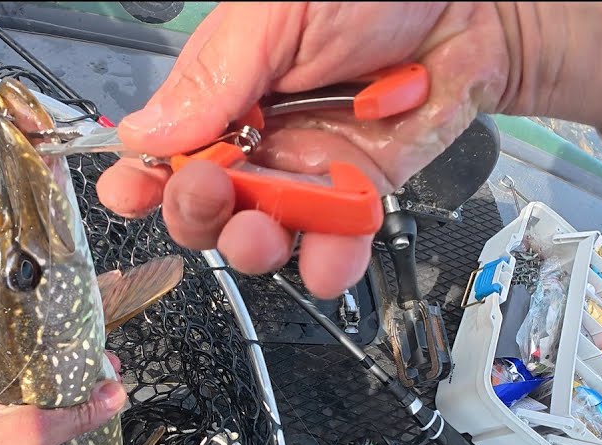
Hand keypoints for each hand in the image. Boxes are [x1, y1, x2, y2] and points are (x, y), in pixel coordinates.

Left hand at [0, 328, 124, 444]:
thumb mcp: (26, 437)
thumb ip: (73, 414)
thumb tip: (116, 394)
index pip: (3, 326)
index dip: (42, 327)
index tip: (78, 329)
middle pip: (19, 355)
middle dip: (59, 359)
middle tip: (97, 356)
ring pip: (24, 382)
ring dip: (57, 385)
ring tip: (97, 377)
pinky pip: (23, 406)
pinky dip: (48, 406)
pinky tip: (79, 404)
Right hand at [97, 2, 601, 297]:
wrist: (470, 2)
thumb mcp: (273, 17)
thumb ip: (212, 79)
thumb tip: (144, 135)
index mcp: (223, 91)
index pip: (165, 148)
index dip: (142, 179)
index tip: (131, 194)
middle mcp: (260, 138)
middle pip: (207, 204)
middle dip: (197, 212)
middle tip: (208, 193)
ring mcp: (310, 170)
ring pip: (264, 233)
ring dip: (252, 246)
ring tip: (258, 232)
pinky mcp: (362, 193)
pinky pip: (335, 242)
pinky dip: (328, 262)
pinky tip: (322, 261)